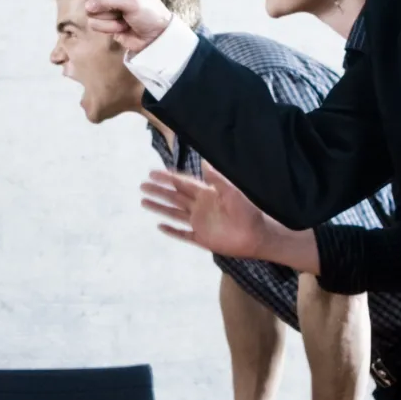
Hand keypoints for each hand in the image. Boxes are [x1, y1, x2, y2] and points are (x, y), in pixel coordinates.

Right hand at [48, 0, 173, 53]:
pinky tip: (122, 26)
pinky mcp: (101, 17)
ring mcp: (103, 0)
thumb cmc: (150, 12)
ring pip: (88, 9)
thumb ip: (107, 0)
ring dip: (108, 18)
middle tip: (122, 8)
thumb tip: (89, 6)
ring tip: (125, 18)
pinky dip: (108, 27)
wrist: (155, 37)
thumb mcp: (132, 1)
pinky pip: (93, 23)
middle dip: (102, 3)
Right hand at [141, 167, 274, 258]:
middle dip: (159, 191)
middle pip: (174, 197)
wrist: (258, 236)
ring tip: (144, 202)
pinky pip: (183, 234)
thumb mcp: (233, 191)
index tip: (152, 173)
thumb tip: (204, 161)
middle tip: (142, 186)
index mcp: (206, 194)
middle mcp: (200, 207)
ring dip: (160, 208)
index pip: (182, 184)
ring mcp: (200, 223)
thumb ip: (217, 178)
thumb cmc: (248, 212)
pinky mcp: (202, 239)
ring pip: (174, 214)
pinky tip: (160, 226)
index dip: (167, 178)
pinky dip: (171, 231)